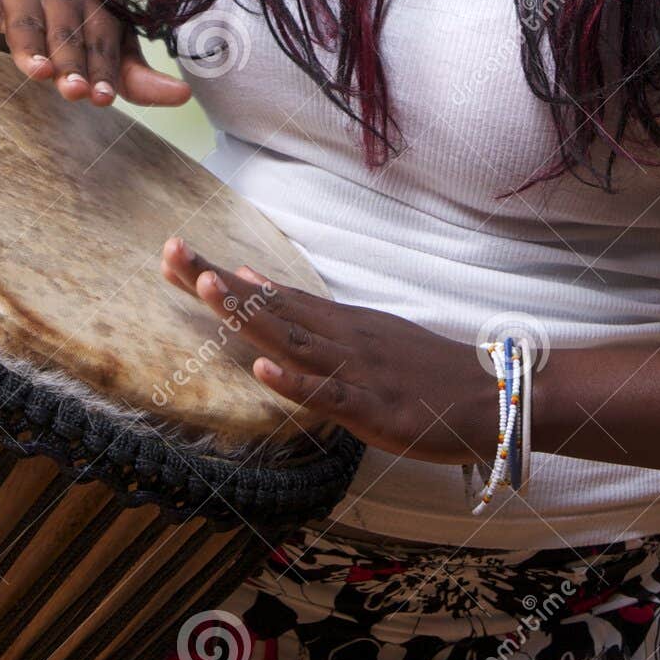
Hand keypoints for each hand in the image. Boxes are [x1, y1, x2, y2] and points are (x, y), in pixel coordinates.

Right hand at [0, 0, 191, 109]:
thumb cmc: (72, 10)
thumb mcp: (103, 38)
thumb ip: (132, 73)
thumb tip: (183, 96)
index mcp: (95, 8)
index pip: (103, 41)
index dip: (105, 69)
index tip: (105, 97)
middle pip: (67, 34)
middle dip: (72, 62)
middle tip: (75, 92)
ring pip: (26, 21)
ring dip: (30, 47)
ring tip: (38, 71)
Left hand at [160, 237, 491, 465]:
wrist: (489, 395)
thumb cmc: (421, 370)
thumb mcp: (359, 332)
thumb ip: (304, 312)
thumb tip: (250, 281)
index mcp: (334, 322)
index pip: (265, 293)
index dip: (217, 275)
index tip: (172, 251)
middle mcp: (339, 337)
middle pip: (268, 307)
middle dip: (217, 283)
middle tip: (171, 253)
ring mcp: (355, 370)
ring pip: (292, 339)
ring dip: (249, 315)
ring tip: (208, 289)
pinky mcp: (372, 408)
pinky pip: (327, 394)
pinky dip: (294, 381)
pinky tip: (263, 369)